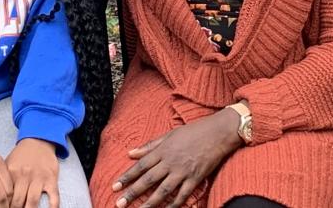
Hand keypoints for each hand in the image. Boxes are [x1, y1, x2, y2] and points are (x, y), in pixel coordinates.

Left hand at [5, 138, 59, 207]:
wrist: (38, 140)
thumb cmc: (22, 156)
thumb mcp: (8, 164)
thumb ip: (4, 180)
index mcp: (12, 172)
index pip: (6, 196)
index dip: (4, 206)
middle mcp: (25, 175)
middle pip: (18, 202)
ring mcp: (39, 177)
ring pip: (33, 202)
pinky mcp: (52, 179)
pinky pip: (53, 197)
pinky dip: (52, 207)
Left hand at [111, 109, 241, 207]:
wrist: (217, 133)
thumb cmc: (193, 132)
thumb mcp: (169, 135)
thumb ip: (150, 146)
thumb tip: (131, 153)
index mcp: (162, 150)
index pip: (141, 165)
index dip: (127, 176)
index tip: (115, 185)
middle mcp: (170, 162)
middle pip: (148, 179)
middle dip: (133, 192)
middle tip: (119, 202)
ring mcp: (183, 171)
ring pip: (163, 190)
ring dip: (150, 203)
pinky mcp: (195, 179)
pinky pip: (182, 195)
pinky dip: (174, 205)